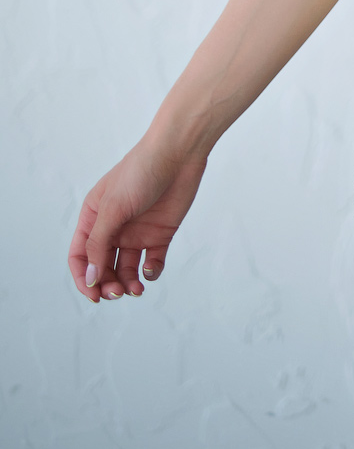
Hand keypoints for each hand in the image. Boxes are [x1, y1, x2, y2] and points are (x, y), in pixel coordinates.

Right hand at [68, 141, 207, 301]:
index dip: (83, 279)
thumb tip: (89, 278)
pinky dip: (151, 272)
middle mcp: (114, 228)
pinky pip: (152, 262)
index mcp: (94, 218)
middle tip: (117, 293)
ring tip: (136, 289)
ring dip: (128, 283)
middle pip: (103, 267)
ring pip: (127, 269)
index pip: (80, 256)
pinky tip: (151, 269)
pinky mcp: (161, 234)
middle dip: (107, 284)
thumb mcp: (113, 208)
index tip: (94, 295)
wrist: (179, 153)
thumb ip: (99, 243)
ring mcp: (137, 232)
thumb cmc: (140, 172)